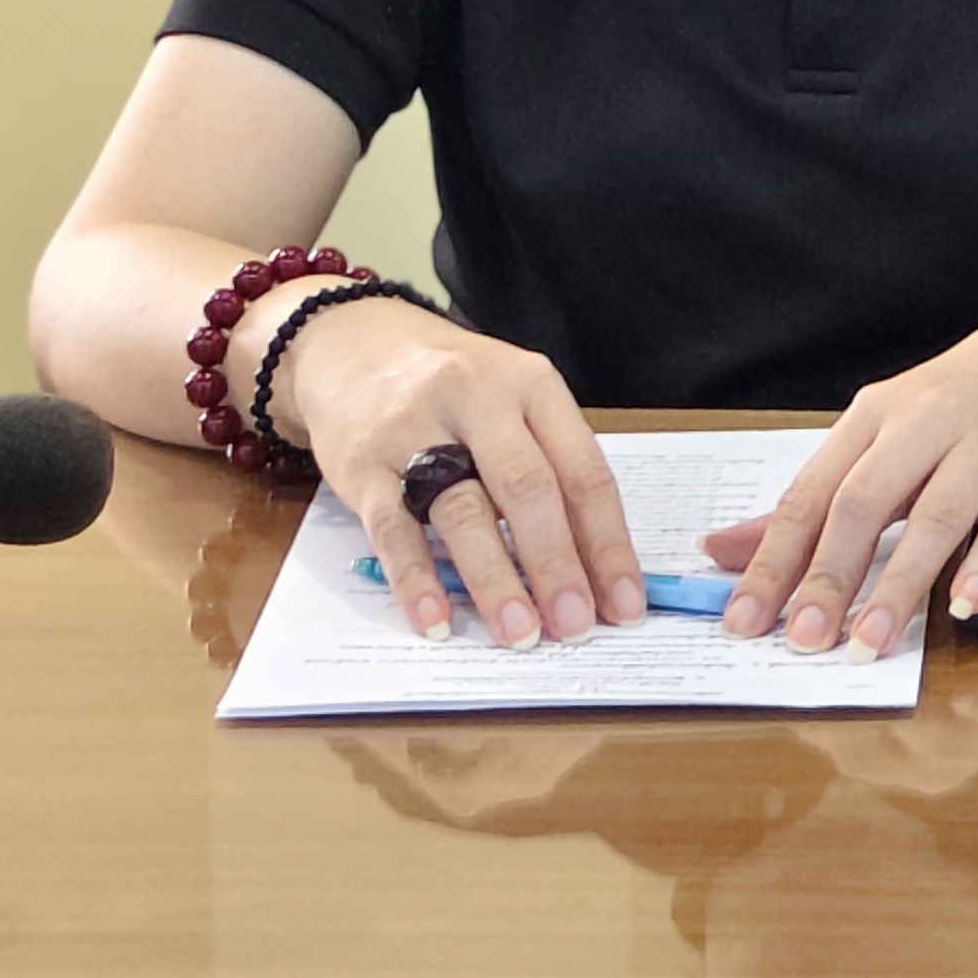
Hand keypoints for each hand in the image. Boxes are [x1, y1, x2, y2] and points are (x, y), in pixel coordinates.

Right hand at [273, 292, 646, 645]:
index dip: (607, 543)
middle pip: (528, 488)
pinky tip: (437, 621)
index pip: (583, 470)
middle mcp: (478, 400)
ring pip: (463, 510)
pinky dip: (416, 580)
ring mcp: (415, 429)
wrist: (354, 344)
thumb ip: (549, 468)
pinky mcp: (362, 464)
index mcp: (532, 385)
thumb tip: (590, 566)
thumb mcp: (513, 401)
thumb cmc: (454, 387)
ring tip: (520, 633)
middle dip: (557, 563)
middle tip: (574, 625)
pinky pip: (393, 529)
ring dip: (495, 579)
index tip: (623, 603)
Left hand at [701, 292, 977, 654]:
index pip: (810, 494)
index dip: (774, 560)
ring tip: (871, 639)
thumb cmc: (957, 404)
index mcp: (872, 419)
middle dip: (829, 575)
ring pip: (935, 515)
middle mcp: (923, 426)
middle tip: (803, 639)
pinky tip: (966, 603)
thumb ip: (811, 500)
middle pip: (864, 502)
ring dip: (900, 583)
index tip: (744, 619)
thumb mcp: (879, 437)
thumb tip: (723, 551)